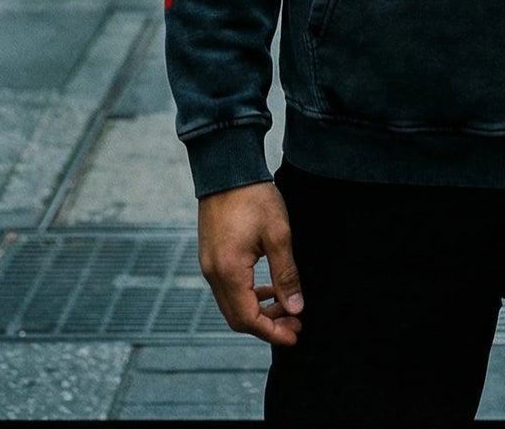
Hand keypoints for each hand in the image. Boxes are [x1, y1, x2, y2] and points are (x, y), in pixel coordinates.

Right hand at [198, 182, 303, 345]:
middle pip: (237, 317)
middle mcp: (213, 273)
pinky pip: (228, 288)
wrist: (227, 168)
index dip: (272, 332)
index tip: (295, 335)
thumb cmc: (254, 197)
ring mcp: (208, 265)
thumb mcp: (278, 234)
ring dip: (258, 310)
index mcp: (229, 272)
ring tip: (286, 306)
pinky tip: (267, 288)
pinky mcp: (210, 255)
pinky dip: (248, 295)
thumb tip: (296, 307)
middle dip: (267, 324)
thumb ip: (286, 274)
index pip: (248, 319)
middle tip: (295, 322)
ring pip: (232, 304)